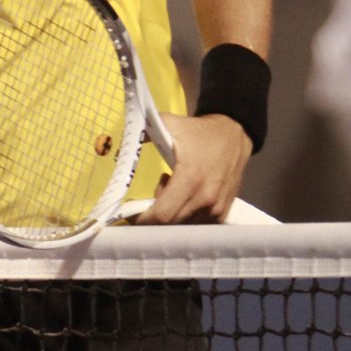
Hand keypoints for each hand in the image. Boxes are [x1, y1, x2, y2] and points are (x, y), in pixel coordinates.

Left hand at [135, 112, 250, 223]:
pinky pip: (197, 224)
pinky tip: (182, 197)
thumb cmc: (197, 131)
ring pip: (184, 226)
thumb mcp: (167, 124)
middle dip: (153, 216)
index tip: (128, 214)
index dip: (142, 219)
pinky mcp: (223, 213)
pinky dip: (184, 216)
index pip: (162, 214)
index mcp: (190, 179)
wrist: (233, 135)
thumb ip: (143, 133)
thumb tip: (117, 145)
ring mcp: (216, 209)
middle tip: (145, 200)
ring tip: (168, 191)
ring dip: (170, 215)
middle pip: (171, 224)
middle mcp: (205, 200)